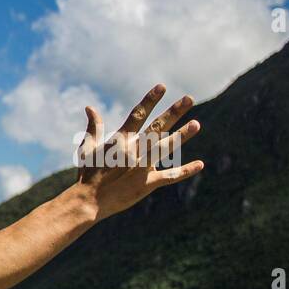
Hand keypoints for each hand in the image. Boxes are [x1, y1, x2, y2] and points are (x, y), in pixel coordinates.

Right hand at [75, 84, 203, 221]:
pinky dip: (184, 171)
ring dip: (181, 136)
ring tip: (196, 124)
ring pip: (164, 148)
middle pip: (156, 127)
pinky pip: (169, 177)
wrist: (88, 201)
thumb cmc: (87, 174)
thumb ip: (93, 127)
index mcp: (119, 141)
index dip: (149, 100)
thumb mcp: (88, 148)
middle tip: (189, 98)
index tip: (162, 87)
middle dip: (173, 112)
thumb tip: (89, 108)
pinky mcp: (146, 184)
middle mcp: (132, 151)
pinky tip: (200, 164)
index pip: (137, 115)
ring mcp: (140, 167)